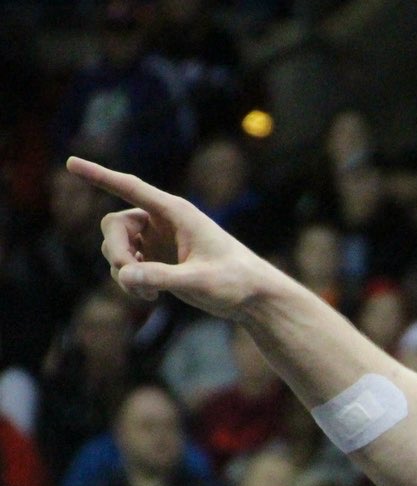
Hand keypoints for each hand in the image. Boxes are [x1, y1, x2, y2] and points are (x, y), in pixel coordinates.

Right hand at [66, 156, 270, 318]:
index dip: (100, 176)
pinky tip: (150, 296)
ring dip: (122, 271)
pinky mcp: (157, 260)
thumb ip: (163, 277)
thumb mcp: (200, 281)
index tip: (70, 163)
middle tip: (130, 277)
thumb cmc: (236, 282)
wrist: (252, 298)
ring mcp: (158, 241)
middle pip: (114, 225)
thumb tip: (125, 274)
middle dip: (115, 251)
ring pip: (116, 247)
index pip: (131, 187)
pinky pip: (126, 265)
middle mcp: (163, 222)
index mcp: (176, 212)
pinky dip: (130, 280)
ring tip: (148, 293)